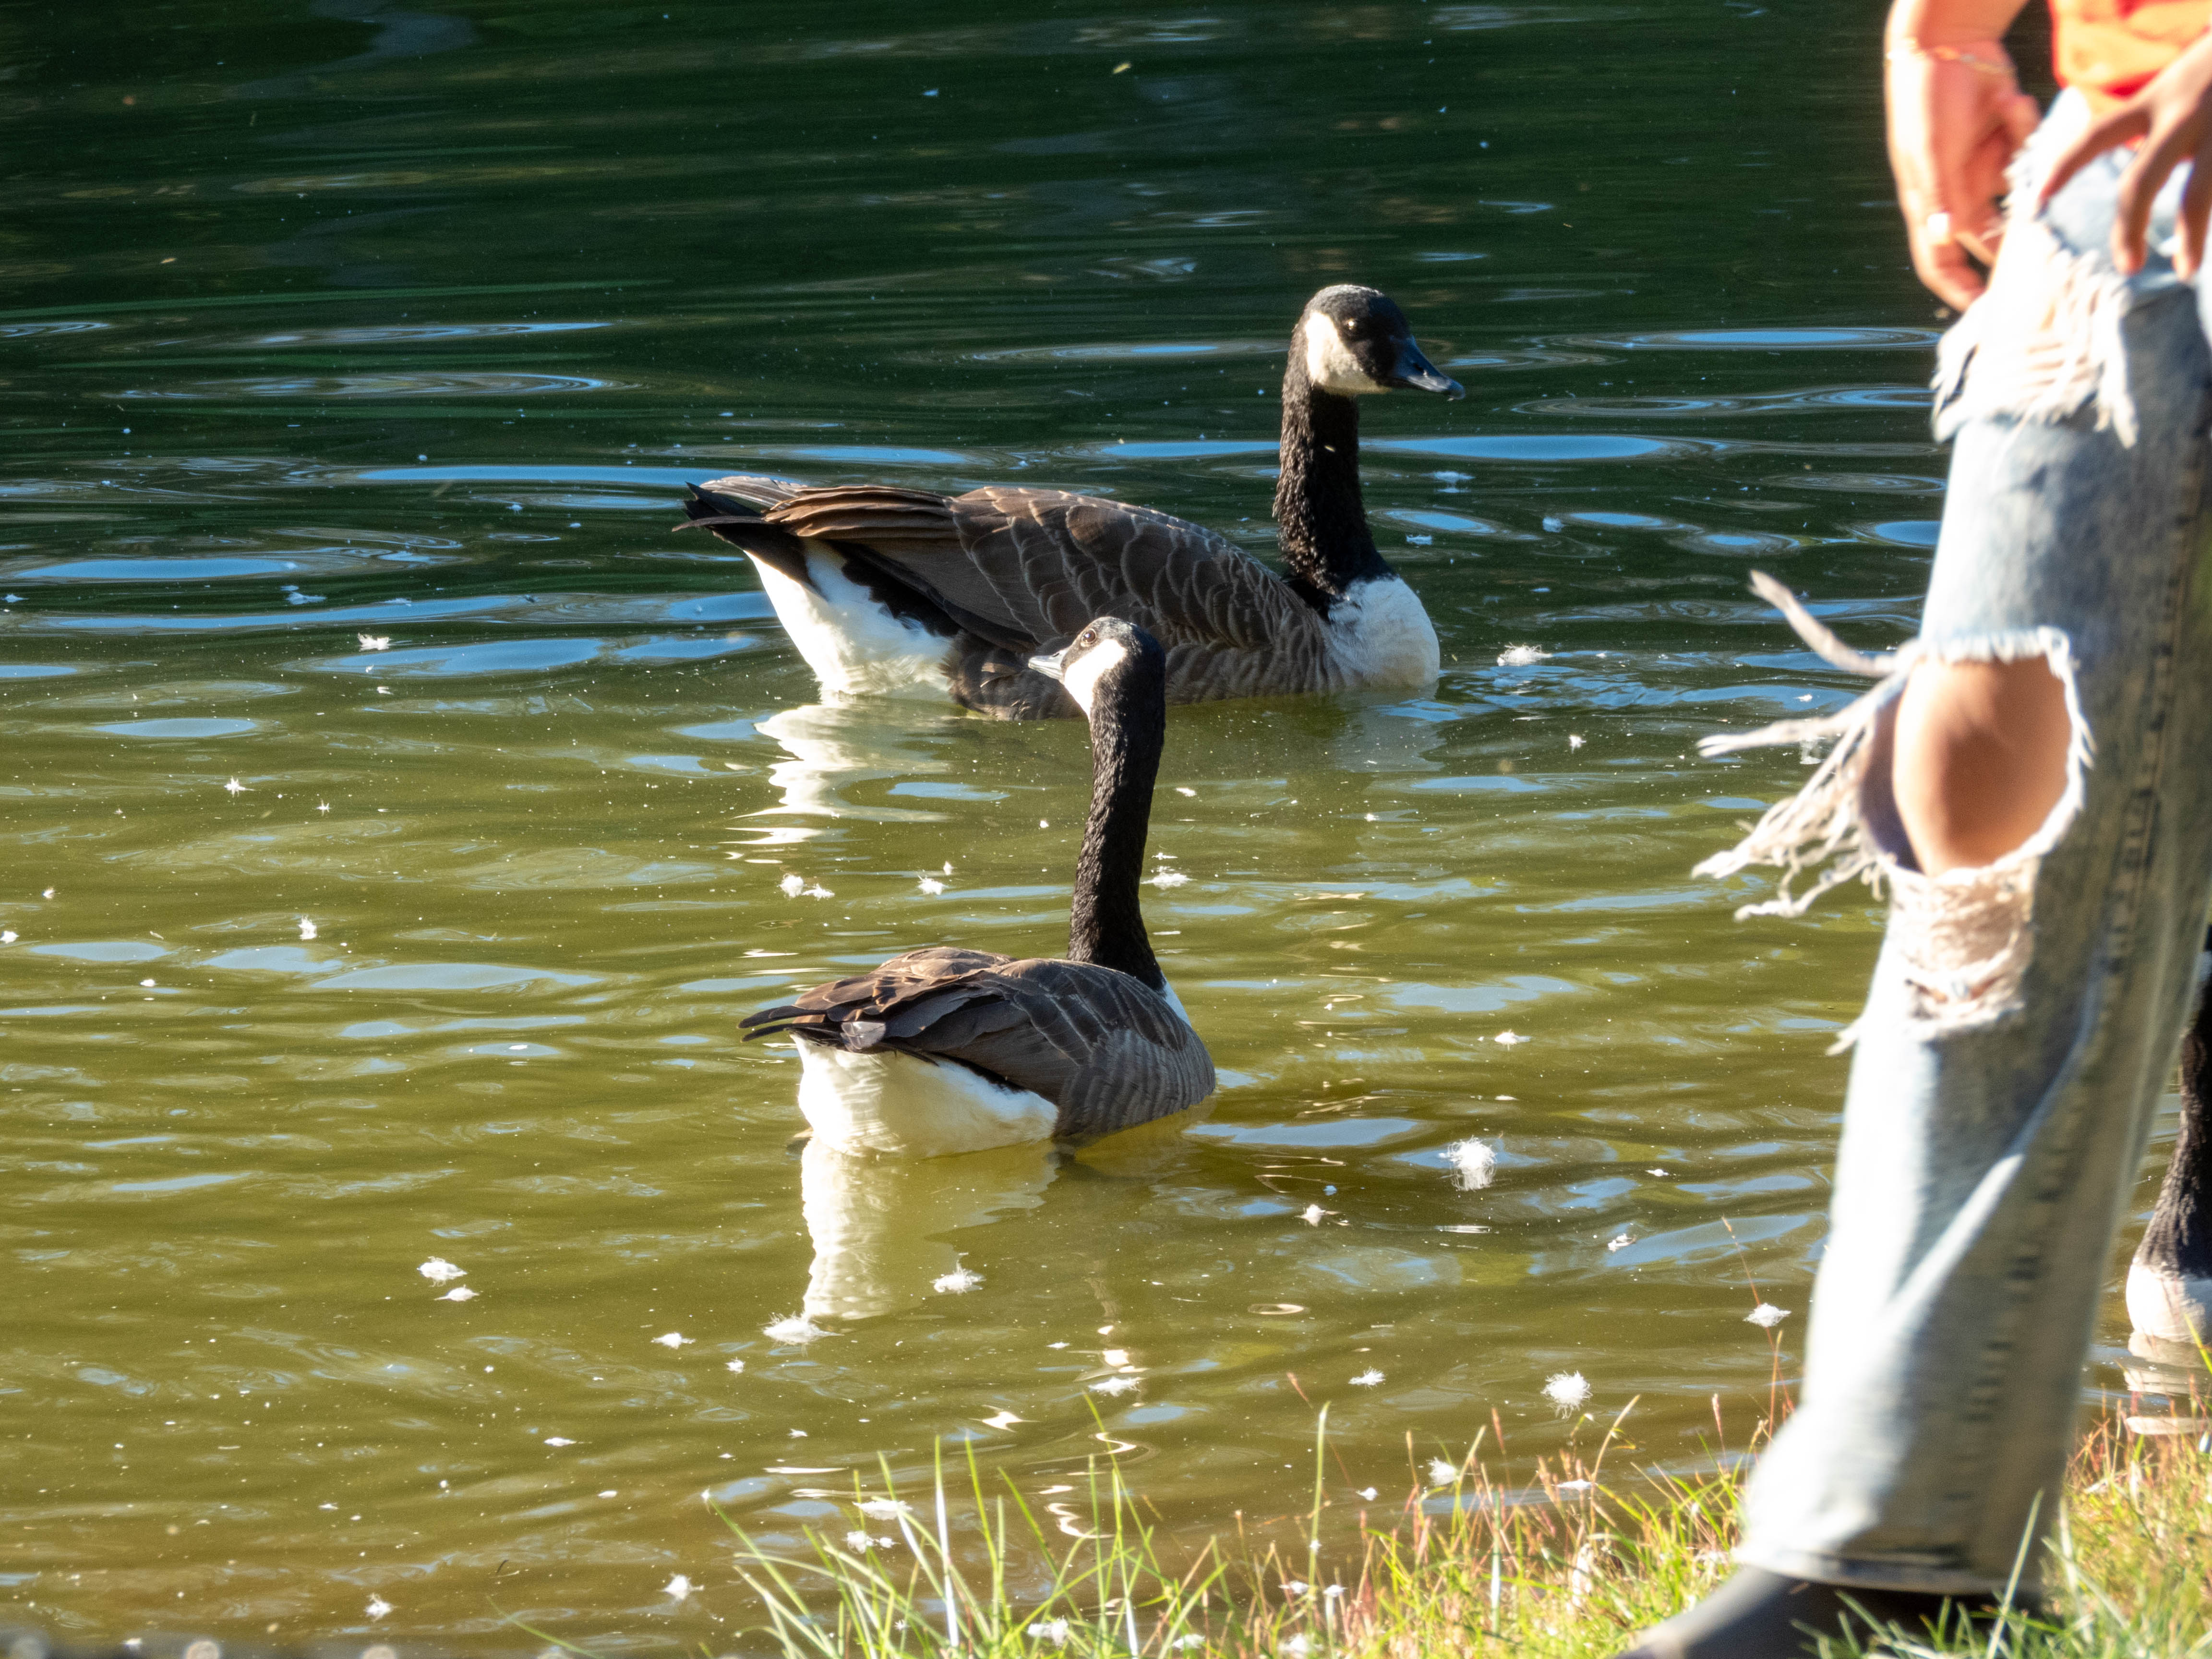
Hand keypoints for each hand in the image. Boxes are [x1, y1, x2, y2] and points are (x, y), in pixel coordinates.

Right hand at [1887, 39, 2041, 306]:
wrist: (1950, 42)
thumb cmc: (1926, 98)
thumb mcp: (1929, 150)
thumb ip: (1941, 195)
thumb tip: (1944, 238)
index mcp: (1930, 202)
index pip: (1939, 261)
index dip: (1959, 290)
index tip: (1986, 312)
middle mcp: (1957, 191)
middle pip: (1989, 234)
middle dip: (2013, 233)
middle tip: (2042, 241)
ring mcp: (1984, 167)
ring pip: (2017, 189)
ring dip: (2019, 158)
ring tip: (2005, 114)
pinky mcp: (2007, 142)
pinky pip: (2030, 153)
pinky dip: (2025, 128)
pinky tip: (2008, 101)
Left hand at [2039, 31, 2211, 276]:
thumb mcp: (2184, 81)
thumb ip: (2158, 123)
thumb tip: (2137, 185)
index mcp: (2158, 97)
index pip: (2095, 135)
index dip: (2063, 167)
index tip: (2037, 202)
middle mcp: (2186, 112)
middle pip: (2141, 181)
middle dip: (2128, 228)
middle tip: (2127, 267)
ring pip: (2199, 195)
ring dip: (2192, 237)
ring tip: (2186, 268)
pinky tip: (2211, 239)